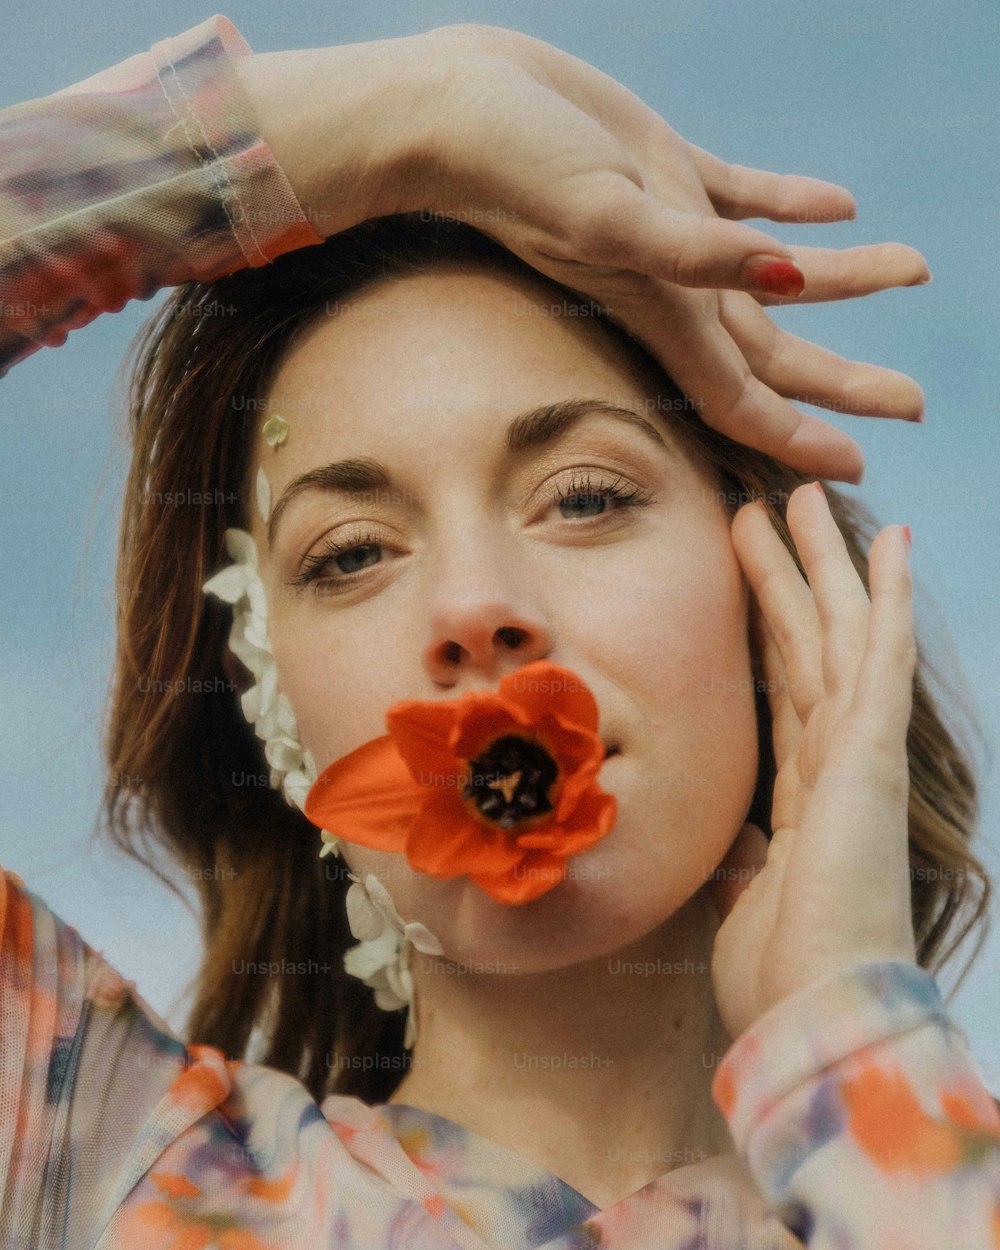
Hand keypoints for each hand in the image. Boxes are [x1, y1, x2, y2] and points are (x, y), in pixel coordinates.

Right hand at [237, 24, 928, 483]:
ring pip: (774, 274)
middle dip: (843, 382)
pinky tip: (836, 209)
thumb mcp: (610, 217)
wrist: (452, 110)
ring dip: (844, 279)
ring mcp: (672, 232)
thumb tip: (787, 274)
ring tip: (911, 268)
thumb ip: (695, 255)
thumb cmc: (514, 169)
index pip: (747, 402)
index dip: (803, 438)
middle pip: (775, 355)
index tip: (863, 464)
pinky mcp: (663, 174)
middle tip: (909, 403)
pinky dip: (791, 208)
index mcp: (663, 315)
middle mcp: (673, 287)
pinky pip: (744, 198)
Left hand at [707, 482, 917, 1041]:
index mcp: (801, 790)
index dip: (770, 627)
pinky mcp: (873, 750)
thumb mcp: (742, 898)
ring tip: (809, 498)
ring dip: (824, 562)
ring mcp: (858, 750)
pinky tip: (891, 541)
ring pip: (837, 630)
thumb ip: (741, 858)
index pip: (784, 686)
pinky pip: (879, 655)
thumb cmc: (781, 973)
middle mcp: (833, 759)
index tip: (755, 578)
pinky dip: (886, 596)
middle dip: (789, 574)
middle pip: (807, 642)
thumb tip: (730, 839)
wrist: (815, 1016)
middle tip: (770, 507)